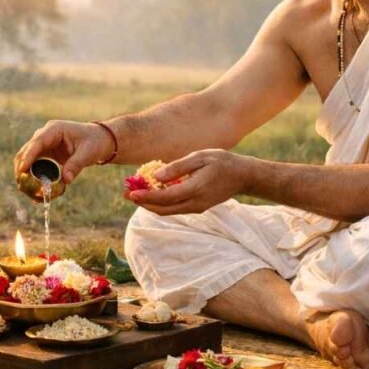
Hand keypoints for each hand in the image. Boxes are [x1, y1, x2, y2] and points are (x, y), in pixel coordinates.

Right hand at [13, 120, 115, 183]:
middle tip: (21, 186)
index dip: (28, 156)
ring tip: (26, 191)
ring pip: (27, 159)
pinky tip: (33, 192)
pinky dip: (32, 177)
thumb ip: (76, 165)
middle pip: (26, 151)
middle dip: (21, 168)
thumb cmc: (94, 142)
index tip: (22, 170)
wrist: (99, 140)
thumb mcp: (88, 153)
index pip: (37, 143)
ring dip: (24, 174)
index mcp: (54, 130)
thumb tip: (66, 180)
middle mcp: (45, 135)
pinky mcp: (45, 154)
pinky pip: (34, 165)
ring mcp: (44, 145)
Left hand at [128, 149, 252, 214]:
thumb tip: (156, 176)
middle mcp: (195, 203)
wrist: (243, 176)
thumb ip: (178, 167)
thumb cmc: (221, 161)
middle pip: (163, 209)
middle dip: (143, 203)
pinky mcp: (198, 207)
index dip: (146, 196)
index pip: (165, 197)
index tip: (130, 192)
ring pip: (168, 211)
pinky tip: (153, 193)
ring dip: (150, 204)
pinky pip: (175, 209)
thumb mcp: (200, 157)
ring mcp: (197, 208)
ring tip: (135, 194)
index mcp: (195, 189)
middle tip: (126, 194)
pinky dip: (161, 203)